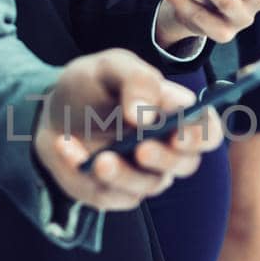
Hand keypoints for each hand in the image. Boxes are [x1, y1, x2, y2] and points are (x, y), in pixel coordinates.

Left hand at [34, 50, 222, 211]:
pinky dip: (84, 171)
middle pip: (185, 164)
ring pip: (147, 185)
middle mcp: (168, 150)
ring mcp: (143, 175)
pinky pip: (107, 193)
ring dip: (123, 173)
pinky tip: (65, 146)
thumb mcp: (111, 67)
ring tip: (99, 159)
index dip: (201, 136)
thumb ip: (136, 80)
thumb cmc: (94, 86)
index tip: (180, 134)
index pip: (207, 132)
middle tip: (142, 148)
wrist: (52, 111)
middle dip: (165, 159)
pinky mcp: (114, 193)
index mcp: (177, 115)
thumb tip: (145, 115)